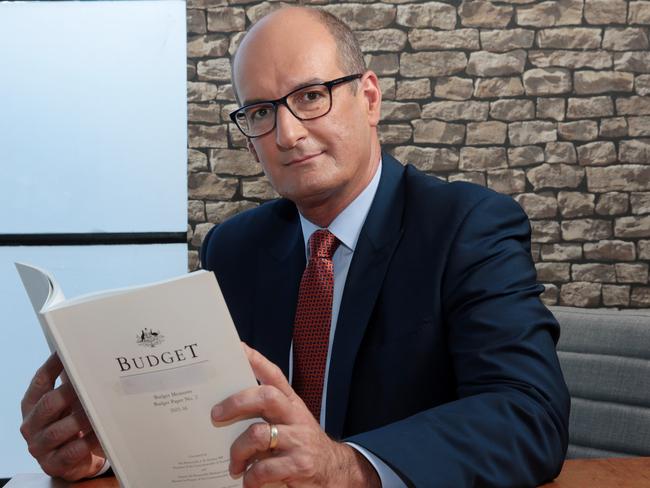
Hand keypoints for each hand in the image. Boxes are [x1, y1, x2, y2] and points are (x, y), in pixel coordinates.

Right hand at [20, 353, 105, 480]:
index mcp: (32, 404)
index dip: (54, 365)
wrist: (75, 461)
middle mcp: (32, 424)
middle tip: (90, 384)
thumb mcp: (68, 405)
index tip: (67, 351)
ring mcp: (40, 446)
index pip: (40, 381)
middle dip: (69, 392)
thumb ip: (74, 385)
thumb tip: (93, 357)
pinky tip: (100, 434)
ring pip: (58, 430)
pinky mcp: (54, 464)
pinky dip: (87, 442)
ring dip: (81, 418)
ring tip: (98, 410)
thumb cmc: (72, 425)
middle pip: (48, 403)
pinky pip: (71, 451)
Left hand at [211, 343, 379, 487]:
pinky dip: (250, 477)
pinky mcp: (299, 464)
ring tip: (234, 465)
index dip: (255, 360)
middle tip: (215, 416)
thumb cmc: (301, 443)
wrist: (334, 470)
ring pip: (257, 434)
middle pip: (265, 396)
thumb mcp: (288, 422)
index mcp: (291, 402)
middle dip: (236, 403)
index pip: (273, 375)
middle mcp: (295, 416)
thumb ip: (265, 414)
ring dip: (238, 452)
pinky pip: (264, 469)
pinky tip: (249, 481)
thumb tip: (224, 409)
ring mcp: (299, 439)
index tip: (237, 347)